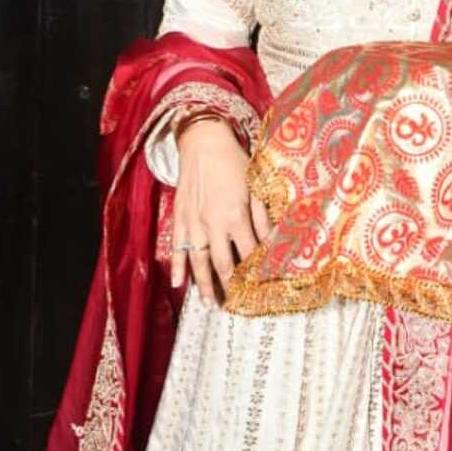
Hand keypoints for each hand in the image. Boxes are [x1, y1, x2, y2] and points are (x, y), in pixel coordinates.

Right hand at [170, 118, 271, 304]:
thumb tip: (273, 242)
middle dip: (229, 286)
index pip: (248, 253)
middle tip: (235, 306)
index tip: (260, 289)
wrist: (203, 144)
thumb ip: (263, 217)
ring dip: (204, 285)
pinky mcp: (180, 219)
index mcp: (235, 216)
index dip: (255, 273)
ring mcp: (194, 224)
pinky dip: (177, 266)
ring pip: (199, 261)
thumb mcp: (256, 187)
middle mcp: (213, 224)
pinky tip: (178, 284)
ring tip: (209, 305)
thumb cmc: (234, 163)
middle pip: (223, 264)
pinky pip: (178, 247)